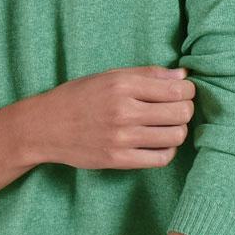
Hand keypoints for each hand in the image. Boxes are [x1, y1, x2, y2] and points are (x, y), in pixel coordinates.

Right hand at [34, 65, 194, 168]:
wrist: (44, 127)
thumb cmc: (78, 97)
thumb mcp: (109, 76)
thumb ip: (147, 75)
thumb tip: (183, 75)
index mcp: (122, 85)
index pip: (177, 90)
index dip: (189, 91)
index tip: (184, 93)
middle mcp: (123, 111)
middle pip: (181, 113)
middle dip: (186, 110)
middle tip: (178, 109)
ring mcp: (121, 138)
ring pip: (175, 136)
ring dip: (178, 131)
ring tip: (168, 126)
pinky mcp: (118, 159)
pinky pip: (160, 158)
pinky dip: (167, 151)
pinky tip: (159, 143)